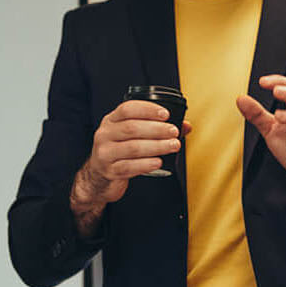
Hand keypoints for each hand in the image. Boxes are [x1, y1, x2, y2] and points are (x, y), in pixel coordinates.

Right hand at [71, 100, 188, 213]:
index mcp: (111, 121)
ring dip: (156, 146)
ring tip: (173, 146)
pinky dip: (146, 164)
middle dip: (156, 129)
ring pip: (132, 148)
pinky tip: (159, 162)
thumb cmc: (121, 152)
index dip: (147, 109)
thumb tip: (186, 125)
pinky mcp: (109, 171)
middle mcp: (105, 134)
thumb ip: (157, 128)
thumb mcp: (132, 136)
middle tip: (174, 132)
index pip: (127, 109)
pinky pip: (129, 167)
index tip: (166, 114)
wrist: (100, 178)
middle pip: (131, 128)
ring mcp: (105, 153)